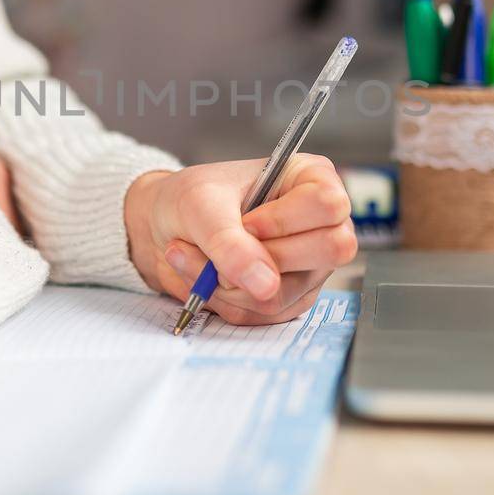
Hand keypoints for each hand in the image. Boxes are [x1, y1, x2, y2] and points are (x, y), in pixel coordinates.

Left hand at [124, 155, 356, 325]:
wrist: (162, 229)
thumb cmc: (187, 200)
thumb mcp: (200, 205)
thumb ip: (230, 242)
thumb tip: (266, 285)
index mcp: (309, 179)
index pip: (329, 205)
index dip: (285, 221)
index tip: (246, 223)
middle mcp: (318, 223)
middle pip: (331, 250)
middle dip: (266, 257)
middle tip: (227, 244)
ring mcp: (309, 265)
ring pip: (286, 292)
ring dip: (228, 283)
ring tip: (197, 257)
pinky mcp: (290, 298)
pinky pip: (265, 315)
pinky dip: (225, 301)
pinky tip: (207, 278)